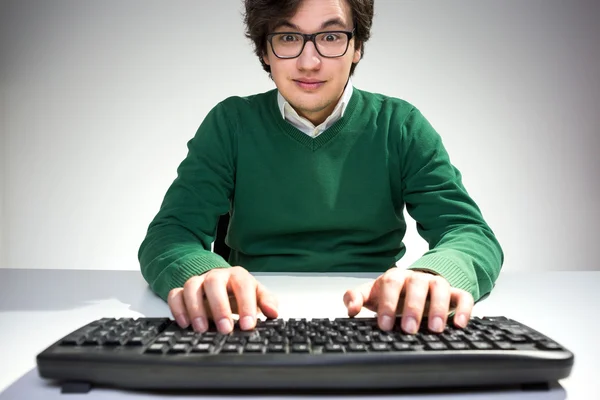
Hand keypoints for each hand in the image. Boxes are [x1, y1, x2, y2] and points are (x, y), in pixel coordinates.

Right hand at [167, 266, 278, 333]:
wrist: (223, 285)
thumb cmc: (241, 293)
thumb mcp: (257, 296)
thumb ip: (267, 302)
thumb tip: (273, 312)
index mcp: (238, 276)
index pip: (242, 285)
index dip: (246, 305)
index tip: (248, 326)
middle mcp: (216, 276)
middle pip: (214, 283)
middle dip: (219, 307)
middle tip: (225, 329)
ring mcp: (198, 282)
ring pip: (192, 287)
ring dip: (196, 309)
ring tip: (202, 330)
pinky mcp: (183, 291)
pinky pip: (175, 294)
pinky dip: (177, 308)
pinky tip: (185, 324)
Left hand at [343, 268, 473, 333]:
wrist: (411, 285)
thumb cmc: (390, 293)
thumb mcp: (370, 294)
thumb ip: (356, 298)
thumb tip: (351, 309)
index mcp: (395, 277)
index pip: (390, 284)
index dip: (387, 303)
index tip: (385, 325)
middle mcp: (417, 278)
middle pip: (417, 286)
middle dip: (413, 307)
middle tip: (409, 328)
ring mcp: (436, 284)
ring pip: (441, 288)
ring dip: (440, 308)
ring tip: (435, 329)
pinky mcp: (453, 293)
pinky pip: (463, 296)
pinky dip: (464, 309)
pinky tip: (459, 325)